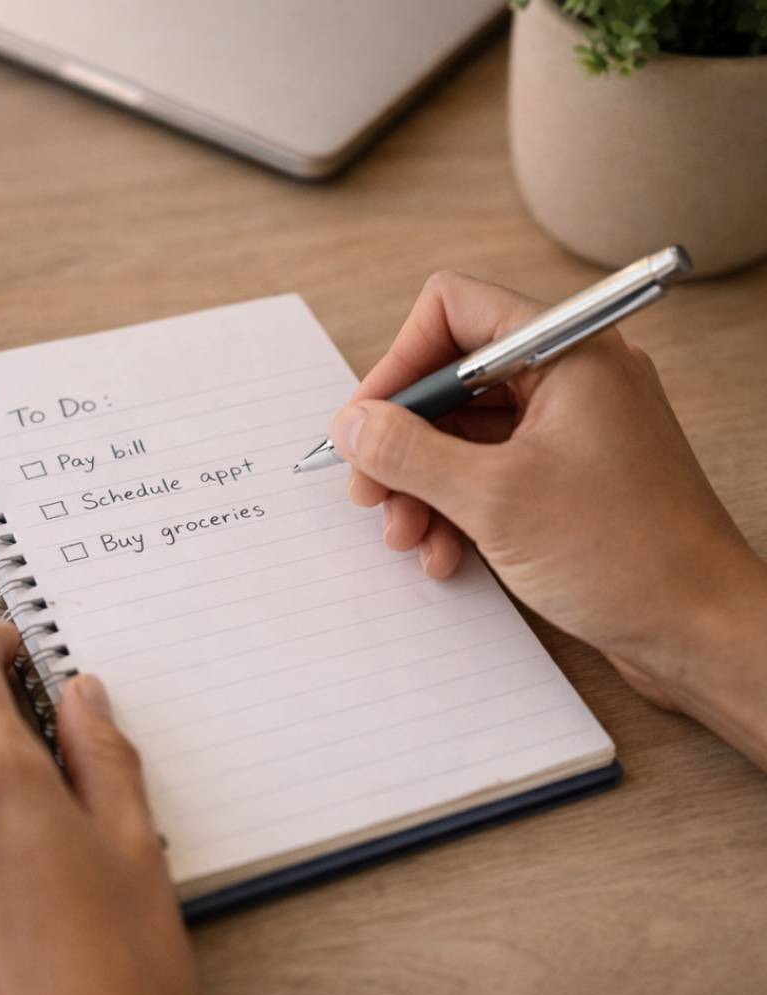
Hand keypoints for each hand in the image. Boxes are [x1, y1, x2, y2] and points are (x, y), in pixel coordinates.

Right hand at [331, 271, 766, 766]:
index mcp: (567, 352)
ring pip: (463, 435)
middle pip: (451, 382)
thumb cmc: (622, 554)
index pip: (453, 312)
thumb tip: (351, 423)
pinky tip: (444, 555)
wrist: (696, 630)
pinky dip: (455, 509)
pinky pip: (488, 473)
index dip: (398, 365)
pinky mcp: (563, 478)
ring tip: (407, 537)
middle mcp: (568, 379)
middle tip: (371, 493)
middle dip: (403, 442)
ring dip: (422, 485)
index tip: (365, 424)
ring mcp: (567, 430)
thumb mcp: (493, 498)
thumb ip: (408, 451)